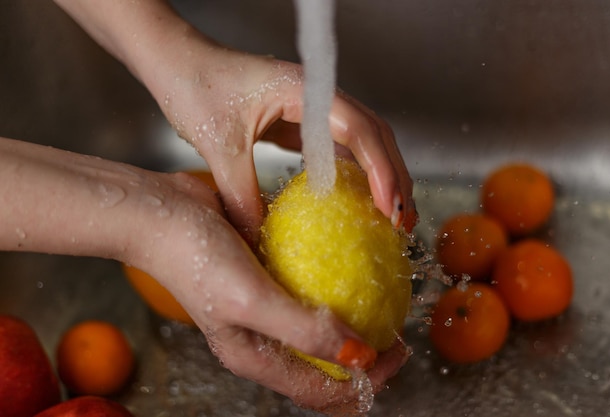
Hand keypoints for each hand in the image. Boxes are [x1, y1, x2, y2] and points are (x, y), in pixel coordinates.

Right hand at [0, 137, 409, 411]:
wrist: (159, 213)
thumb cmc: (194, 256)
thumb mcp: (251, 299)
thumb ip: (303, 332)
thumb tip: (359, 357)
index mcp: (256, 358)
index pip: (321, 391)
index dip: (366, 383)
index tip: (396, 350)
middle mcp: (262, 340)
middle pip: (325, 366)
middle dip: (367, 357)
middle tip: (397, 329)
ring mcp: (264, 309)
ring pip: (320, 329)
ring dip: (354, 321)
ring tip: (383, 298)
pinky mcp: (266, 277)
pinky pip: (308, 288)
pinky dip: (334, 284)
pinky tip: (354, 261)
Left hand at [144, 41, 417, 243]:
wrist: (176, 62)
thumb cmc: (194, 85)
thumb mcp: (218, 145)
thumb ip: (239, 194)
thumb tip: (257, 240)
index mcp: (305, 91)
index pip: (360, 131)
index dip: (383, 171)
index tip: (392, 208)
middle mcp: (317, 96)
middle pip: (374, 135)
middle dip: (394, 177)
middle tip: (402, 220)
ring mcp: (311, 108)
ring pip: (361, 142)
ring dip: (379, 176)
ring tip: (390, 215)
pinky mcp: (299, 121)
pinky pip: (336, 149)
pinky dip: (352, 174)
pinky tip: (355, 200)